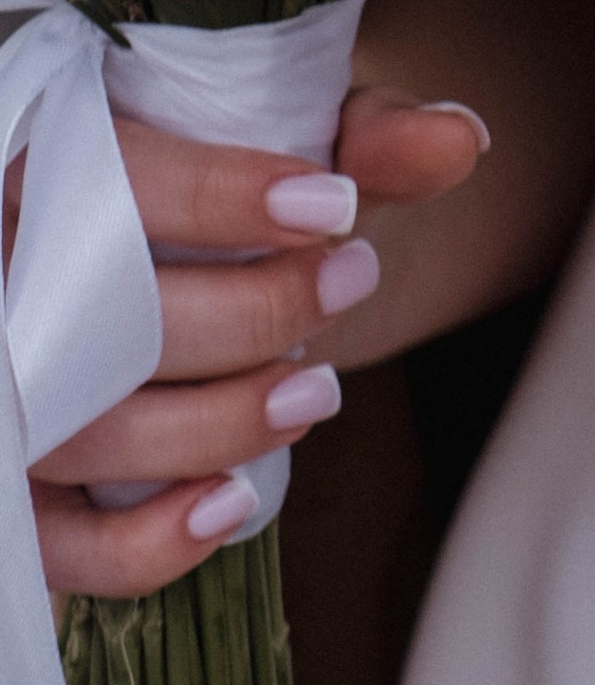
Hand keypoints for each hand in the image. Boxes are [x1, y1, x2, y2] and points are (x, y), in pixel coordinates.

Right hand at [33, 87, 485, 598]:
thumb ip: (365, 136)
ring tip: (317, 391)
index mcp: (52, 166)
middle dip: (257, 313)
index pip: (124, 181)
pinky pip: (60, 548)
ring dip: (224, 424)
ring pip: (98, 434)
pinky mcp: (22, 486)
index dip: (228, 198)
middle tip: (354, 280)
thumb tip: (459, 139)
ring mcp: (9, 394)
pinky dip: (145, 547)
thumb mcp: (291, 140)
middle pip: (119, 319)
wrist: (146, 253)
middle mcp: (8, 280)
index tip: (334, 210)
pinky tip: (231, 504)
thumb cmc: (218, 193)